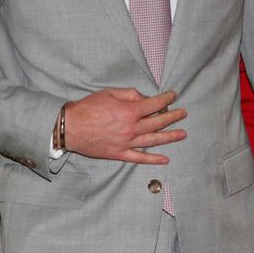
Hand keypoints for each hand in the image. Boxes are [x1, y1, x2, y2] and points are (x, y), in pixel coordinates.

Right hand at [64, 89, 186, 162]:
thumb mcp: (110, 93)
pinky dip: (153, 159)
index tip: (173, 96)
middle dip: (173, 117)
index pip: (155, 104)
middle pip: (158, 122)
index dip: (167, 99)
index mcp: (129, 111)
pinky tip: (165, 159)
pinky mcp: (120, 154)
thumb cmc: (88, 108)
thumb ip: (130, 94)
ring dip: (170, 137)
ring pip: (154, 140)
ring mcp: (127, 142)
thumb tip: (146, 99)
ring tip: (183, 134)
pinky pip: (140, 158)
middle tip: (183, 113)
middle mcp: (131, 128)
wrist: (70, 128)